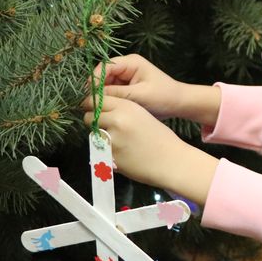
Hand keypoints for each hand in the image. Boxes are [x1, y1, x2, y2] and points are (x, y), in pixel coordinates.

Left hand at [85, 96, 218, 203]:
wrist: (172, 162)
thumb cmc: (162, 139)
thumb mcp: (142, 116)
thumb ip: (121, 112)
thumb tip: (100, 113)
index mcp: (127, 107)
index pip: (97, 99)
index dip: (92, 105)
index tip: (93, 110)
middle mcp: (116, 120)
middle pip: (89, 116)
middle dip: (93, 122)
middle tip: (105, 128)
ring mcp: (111, 139)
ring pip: (92, 134)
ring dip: (98, 137)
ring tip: (116, 142)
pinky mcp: (109, 156)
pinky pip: (99, 151)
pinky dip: (105, 152)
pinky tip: (121, 154)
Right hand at [86, 54, 219, 125]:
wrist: (179, 103)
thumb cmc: (164, 97)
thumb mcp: (140, 95)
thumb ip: (117, 94)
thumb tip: (93, 98)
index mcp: (130, 62)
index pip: (104, 67)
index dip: (95, 80)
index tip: (90, 96)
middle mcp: (126, 67)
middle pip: (102, 76)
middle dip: (96, 90)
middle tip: (91, 106)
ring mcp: (125, 77)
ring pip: (104, 86)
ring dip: (102, 97)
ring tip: (99, 110)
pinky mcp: (125, 87)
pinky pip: (111, 93)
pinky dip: (108, 101)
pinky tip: (107, 111)